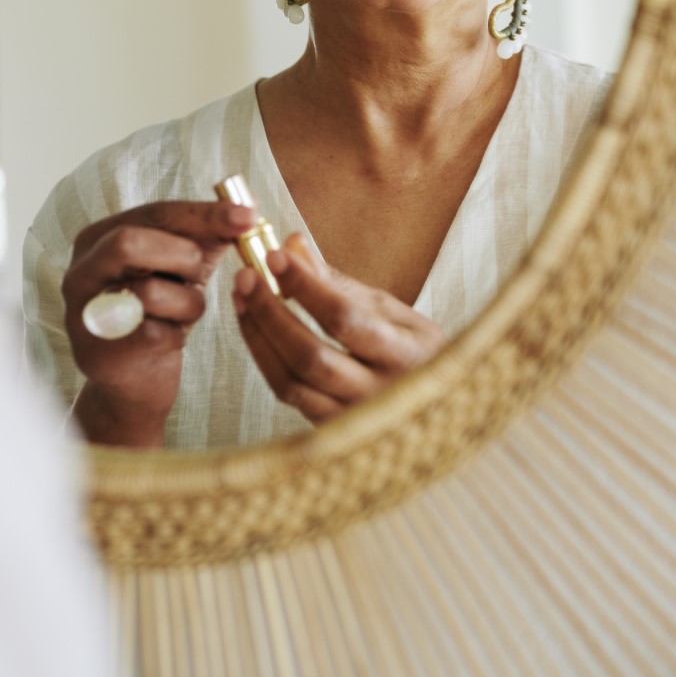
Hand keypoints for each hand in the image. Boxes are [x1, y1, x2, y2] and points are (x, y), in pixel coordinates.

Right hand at [62, 200, 257, 447]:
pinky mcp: (101, 355)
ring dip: (187, 303)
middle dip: (182, 256)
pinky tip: (170, 339)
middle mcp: (79, 273)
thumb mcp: (179, 266)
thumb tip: (248, 207)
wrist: (135, 382)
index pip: (154, 213)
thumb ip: (206, 235)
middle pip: (130, 242)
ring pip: (148, 291)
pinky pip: (157, 334)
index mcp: (96, 240)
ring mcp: (84, 316)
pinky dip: (178, 334)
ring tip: (183, 314)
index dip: (203, 213)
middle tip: (200, 273)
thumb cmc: (159, 313)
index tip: (248, 216)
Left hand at [233, 233, 447, 422]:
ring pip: (291, 382)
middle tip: (246, 277)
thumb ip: (340, 282)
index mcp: (405, 355)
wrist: (433, 405)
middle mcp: (379, 394)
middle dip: (269, 312)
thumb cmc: (413, 351)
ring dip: (258, 335)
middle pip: (310, 355)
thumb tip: (294, 244)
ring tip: (242, 298)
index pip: (345, 318)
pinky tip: (255, 330)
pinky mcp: (330, 431)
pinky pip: (289, 395)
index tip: (276, 255)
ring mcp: (353, 419)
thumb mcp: (391, 311)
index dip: (305, 286)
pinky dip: (266, 359)